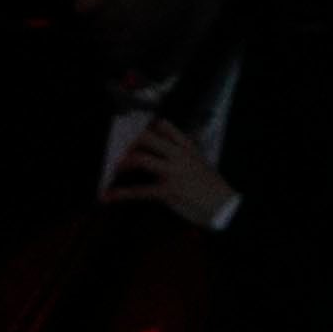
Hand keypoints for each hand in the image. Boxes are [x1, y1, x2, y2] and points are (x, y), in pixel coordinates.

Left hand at [104, 114, 238, 229]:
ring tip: (115, 166)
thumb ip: (184, 152)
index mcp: (187, 147)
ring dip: (124, 162)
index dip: (146, 126)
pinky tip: (109, 196)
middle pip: (148, 138)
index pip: (165, 126)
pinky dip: (121, 194)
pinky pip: (140, 191)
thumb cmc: (211, 186)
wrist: (224, 205)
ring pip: (142, 159)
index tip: (134, 127)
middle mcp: (179, 156)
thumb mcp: (200, 162)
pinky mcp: (168, 191)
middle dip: (130, 141)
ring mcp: (173, 173)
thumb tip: (170, 146)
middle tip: (119, 147)